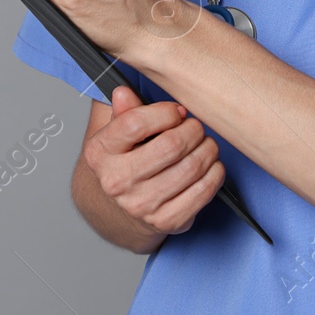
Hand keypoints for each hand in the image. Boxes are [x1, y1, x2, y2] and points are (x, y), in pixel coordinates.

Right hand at [84, 84, 225, 237]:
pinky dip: (215, 173)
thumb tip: (124, 93)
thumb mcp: (114, 131)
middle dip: (192, 130)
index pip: (136, 123)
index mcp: (100, 153)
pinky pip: (203, 192)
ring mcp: (142, 205)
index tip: (176, 111)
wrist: (120, 209)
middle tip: (195, 127)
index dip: (165, 112)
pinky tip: (210, 165)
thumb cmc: (123, 161)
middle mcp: (117, 181)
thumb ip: (122, 110)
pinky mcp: (166, 221)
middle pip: (171, 145)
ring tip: (205, 143)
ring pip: (191, 167)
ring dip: (208, 149)